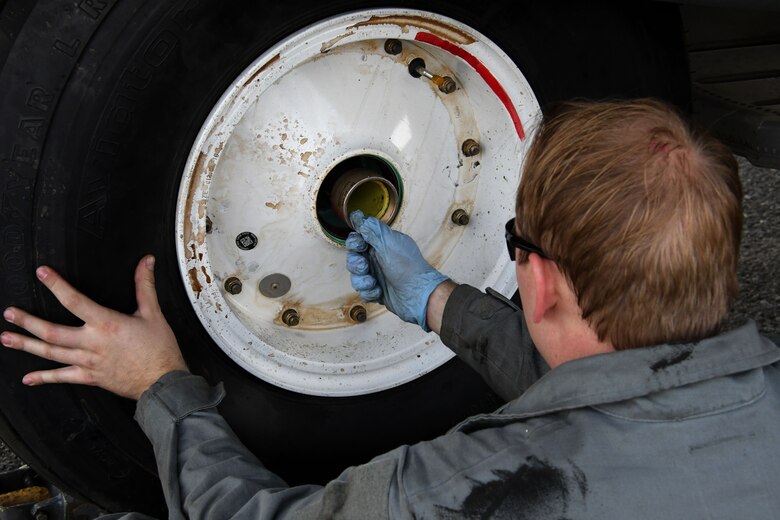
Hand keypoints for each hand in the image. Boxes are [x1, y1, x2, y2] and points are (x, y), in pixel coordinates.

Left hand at [1, 256, 187, 399]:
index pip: (74, 301)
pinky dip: (44, 378)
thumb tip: (146, 262)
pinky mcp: (91, 378)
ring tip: (7, 338)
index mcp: (106, 324)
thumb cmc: (159, 349)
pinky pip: (63, 378)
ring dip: (27, 345)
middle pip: (52, 332)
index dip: (56, 285)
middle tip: (9, 313)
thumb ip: (144, 286)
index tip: (42, 274)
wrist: (163, 381)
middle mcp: (92, 344)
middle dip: (28, 322)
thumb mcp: (153, 313)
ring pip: (52, 354)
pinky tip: (28, 378)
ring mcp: (89, 362)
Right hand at [345, 210, 447, 330]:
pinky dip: (370, 292)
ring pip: (356, 277)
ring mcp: (378, 275)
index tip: (361, 245)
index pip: (358, 239)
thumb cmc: (408, 267)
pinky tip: (379, 291)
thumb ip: (371, 228)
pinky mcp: (379, 291)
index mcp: (382, 244)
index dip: (355, 242)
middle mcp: (379, 258)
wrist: (418, 294)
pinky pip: (363, 292)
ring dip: (361, 281)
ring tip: (373, 282)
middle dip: (356, 264)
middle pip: (353, 259)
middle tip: (365, 267)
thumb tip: (357, 215)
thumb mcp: (389, 242)